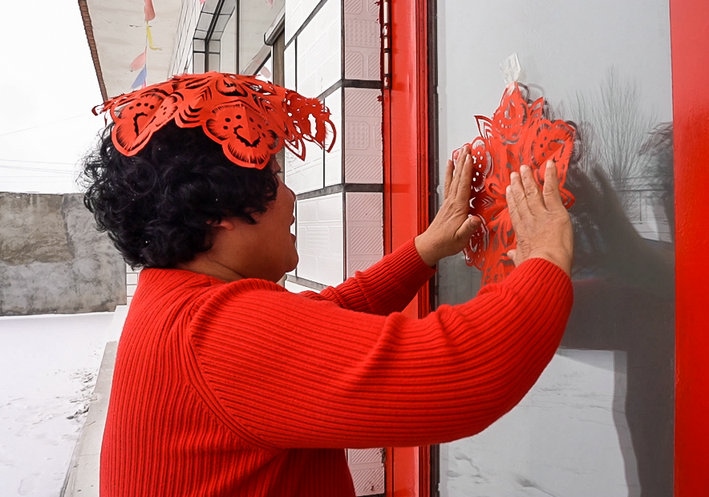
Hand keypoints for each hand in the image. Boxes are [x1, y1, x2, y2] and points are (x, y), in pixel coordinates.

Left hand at [415, 145, 481, 265]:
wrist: (431, 246)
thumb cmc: (446, 243)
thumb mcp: (461, 238)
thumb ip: (468, 228)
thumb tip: (476, 219)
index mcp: (458, 208)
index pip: (463, 185)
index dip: (467, 171)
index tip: (470, 158)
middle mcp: (452, 202)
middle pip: (458, 178)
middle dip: (463, 162)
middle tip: (466, 148)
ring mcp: (449, 202)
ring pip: (454, 179)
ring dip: (457, 164)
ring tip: (460, 152)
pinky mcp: (447, 204)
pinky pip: (449, 185)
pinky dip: (450, 174)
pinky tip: (450, 167)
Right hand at [506, 161, 572, 275]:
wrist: (545, 266)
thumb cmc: (534, 268)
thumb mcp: (521, 262)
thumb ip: (517, 256)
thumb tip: (511, 255)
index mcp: (522, 233)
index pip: (515, 212)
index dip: (512, 199)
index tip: (509, 190)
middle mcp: (529, 220)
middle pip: (521, 199)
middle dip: (518, 185)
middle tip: (515, 174)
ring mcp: (541, 214)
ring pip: (533, 192)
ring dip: (529, 179)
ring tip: (526, 168)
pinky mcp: (555, 212)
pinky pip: (552, 190)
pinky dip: (550, 177)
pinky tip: (549, 166)